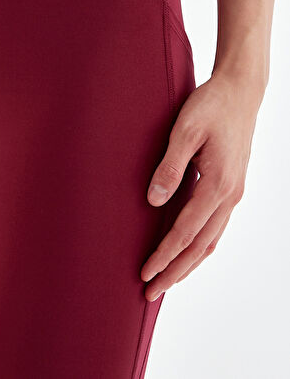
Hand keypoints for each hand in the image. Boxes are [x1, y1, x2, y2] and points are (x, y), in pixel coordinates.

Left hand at [140, 71, 262, 300]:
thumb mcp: (184, 130)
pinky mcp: (231, 186)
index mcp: (218, 184)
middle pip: (200, 246)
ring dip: (188, 263)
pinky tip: (186, 249)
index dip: (164, 255)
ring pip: (210, 240)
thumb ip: (170, 167)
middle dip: (174, 271)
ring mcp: (233, 192)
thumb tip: (153, 201)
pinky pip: (215, 226)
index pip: (185, 232)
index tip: (144, 274)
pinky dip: (199, 245)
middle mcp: (229, 195)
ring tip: (166, 280)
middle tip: (149, 292)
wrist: (240, 91)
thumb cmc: (210, 105)